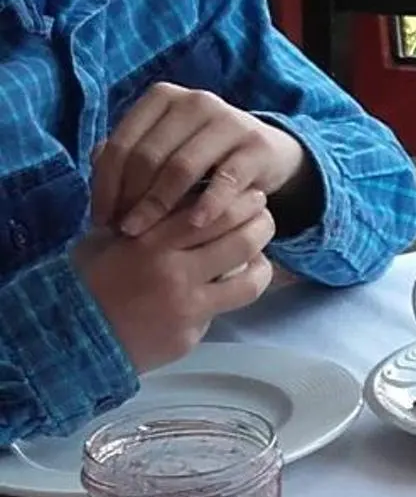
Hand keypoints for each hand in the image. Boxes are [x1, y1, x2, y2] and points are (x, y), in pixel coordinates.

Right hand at [71, 187, 275, 369]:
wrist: (69, 336)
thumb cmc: (84, 280)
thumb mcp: (100, 236)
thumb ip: (127, 205)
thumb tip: (126, 160)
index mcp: (150, 240)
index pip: (211, 211)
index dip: (239, 201)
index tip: (250, 194)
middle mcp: (175, 271)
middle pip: (241, 240)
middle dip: (262, 224)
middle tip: (265, 217)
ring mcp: (188, 306)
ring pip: (250, 281)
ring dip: (263, 263)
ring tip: (261, 254)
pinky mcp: (192, 334)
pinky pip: (226, 310)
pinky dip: (233, 295)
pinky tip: (234, 285)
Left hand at [91, 83, 308, 239]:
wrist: (267, 151)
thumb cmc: (204, 154)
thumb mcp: (166, 146)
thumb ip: (131, 154)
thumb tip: (95, 174)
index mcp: (163, 97)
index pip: (122, 143)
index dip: (105, 184)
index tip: (101, 218)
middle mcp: (195, 101)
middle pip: (148, 156)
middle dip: (130, 198)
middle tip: (123, 230)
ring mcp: (229, 121)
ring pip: (181, 168)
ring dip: (159, 205)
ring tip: (146, 234)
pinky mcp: (256, 146)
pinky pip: (225, 180)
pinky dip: (207, 205)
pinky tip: (195, 226)